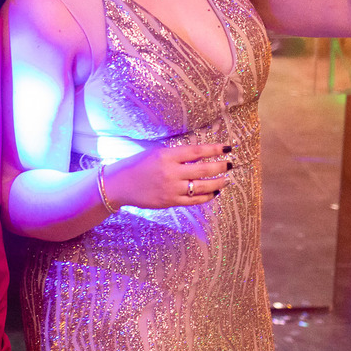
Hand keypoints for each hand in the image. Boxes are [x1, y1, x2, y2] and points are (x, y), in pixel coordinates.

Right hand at [104, 142, 231, 209]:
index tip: (227, 148)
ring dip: (218, 182)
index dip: (214, 149)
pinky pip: (194, 200)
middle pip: (203, 170)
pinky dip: (207, 196)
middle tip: (230, 164)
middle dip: (221, 166)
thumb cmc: (138, 165)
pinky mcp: (170, 202)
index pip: (197, 151)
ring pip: (202, 186)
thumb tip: (201, 155)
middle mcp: (171, 172)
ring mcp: (171, 189)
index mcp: (167, 156)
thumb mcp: (156, 153)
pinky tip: (214, 192)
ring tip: (226, 179)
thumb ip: (177, 155)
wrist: (120, 185)